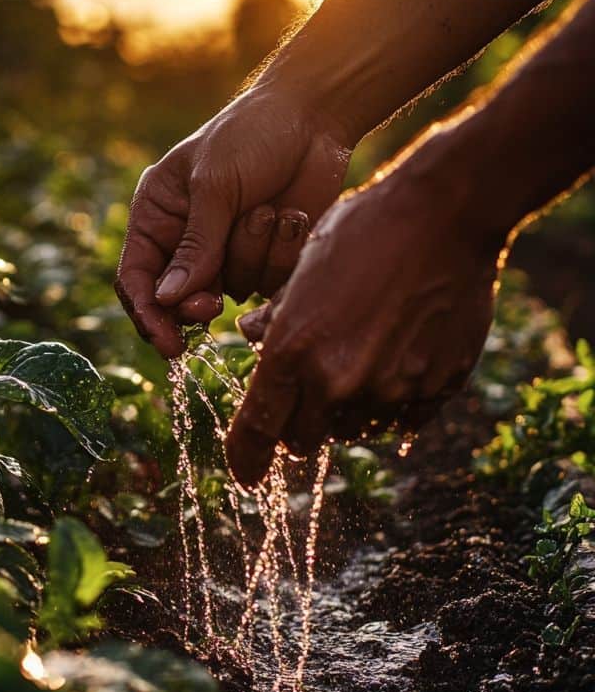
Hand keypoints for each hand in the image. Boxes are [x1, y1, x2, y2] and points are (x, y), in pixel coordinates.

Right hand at [115, 75, 353, 357]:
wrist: (315, 116)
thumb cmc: (252, 135)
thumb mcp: (214, 187)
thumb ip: (194, 247)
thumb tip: (167, 300)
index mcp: (157, 216)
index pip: (137, 279)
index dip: (148, 315)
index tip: (167, 344)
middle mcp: (185, 239)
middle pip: (177, 301)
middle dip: (196, 304)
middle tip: (213, 305)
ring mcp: (225, 251)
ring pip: (226, 292)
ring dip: (248, 259)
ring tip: (266, 210)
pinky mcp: (264, 257)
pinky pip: (265, 284)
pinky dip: (278, 256)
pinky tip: (288, 216)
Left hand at [225, 147, 505, 488]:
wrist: (446, 214)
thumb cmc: (363, 232)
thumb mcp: (301, 268)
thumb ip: (274, 317)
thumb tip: (249, 338)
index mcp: (292, 351)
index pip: (256, 429)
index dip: (245, 459)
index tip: (245, 477)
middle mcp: (337, 380)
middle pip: (302, 440)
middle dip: (297, 428)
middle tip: (307, 400)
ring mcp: (390, 388)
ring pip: (353, 432)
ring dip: (345, 414)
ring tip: (359, 366)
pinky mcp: (434, 388)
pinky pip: (402, 422)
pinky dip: (392, 405)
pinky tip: (397, 364)